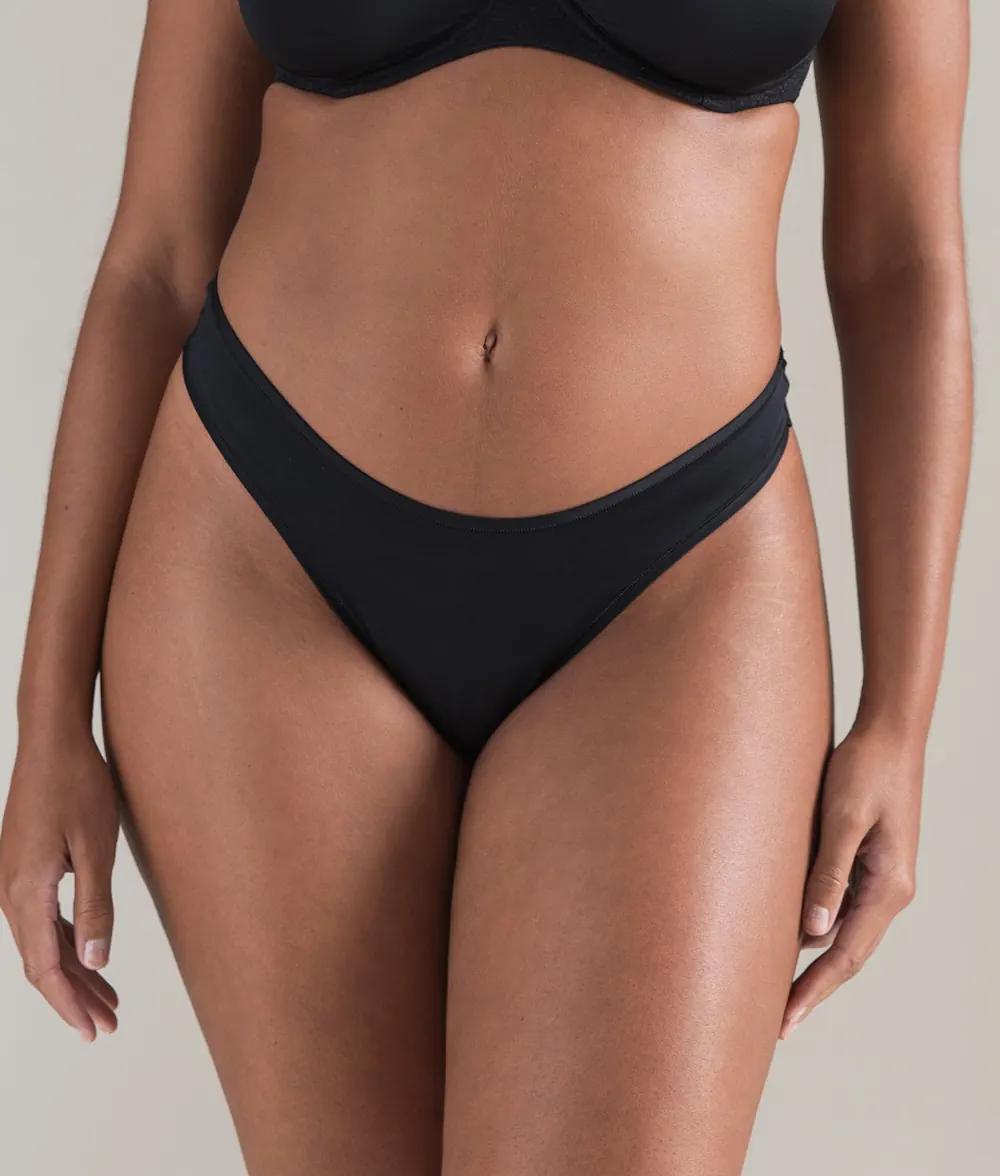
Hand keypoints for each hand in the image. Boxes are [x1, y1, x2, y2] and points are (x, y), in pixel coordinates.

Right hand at [0, 726, 120, 1040]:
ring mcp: (13, 881)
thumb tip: (94, 963)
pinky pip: (41, 920)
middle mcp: (10, 893)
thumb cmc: (78, 787)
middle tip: (109, 1025)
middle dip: (74, 998)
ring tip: (108, 1000)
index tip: (93, 1031)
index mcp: (26, 893)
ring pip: (41, 944)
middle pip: (41, 963)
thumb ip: (96, 907)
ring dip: (72, 974)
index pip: (45, 968)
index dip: (69, 1004)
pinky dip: (66, 944)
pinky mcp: (22, 869)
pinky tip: (88, 956)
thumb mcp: (96, 848)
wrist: (51, 742)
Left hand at [780, 719, 921, 1038]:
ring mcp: (878, 879)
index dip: (814, 990)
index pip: (846, 955)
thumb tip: (811, 933)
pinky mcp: (865, 862)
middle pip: (845, 954)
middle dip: (812, 988)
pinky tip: (784, 933)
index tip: (784, 1021)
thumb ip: (828, 874)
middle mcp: (887, 891)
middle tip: (775, 1023)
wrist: (889, 733)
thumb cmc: (865, 769)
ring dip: (810, 959)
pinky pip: (837, 906)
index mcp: (888, 887)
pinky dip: (812, 926)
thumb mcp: (843, 820)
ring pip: (840, 932)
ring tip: (769, 985)